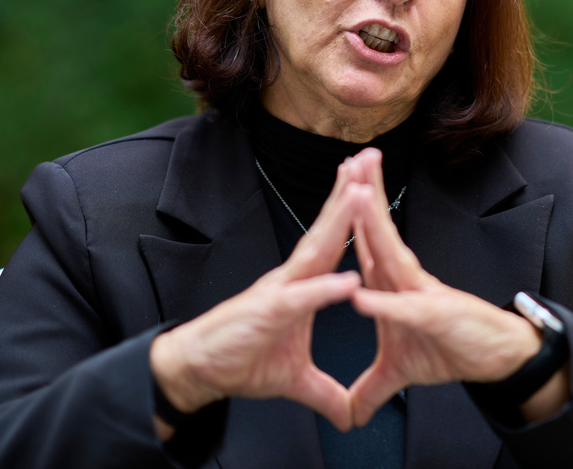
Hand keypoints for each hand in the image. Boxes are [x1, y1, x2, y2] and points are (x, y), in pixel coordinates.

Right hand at [150, 160, 368, 433]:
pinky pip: (300, 299)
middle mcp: (292, 278)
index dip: (354, 213)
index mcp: (302, 284)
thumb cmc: (243, 361)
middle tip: (370, 158)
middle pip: (328, 229)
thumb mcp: (296, 380)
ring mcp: (280, 292)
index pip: (334, 241)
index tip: (372, 182)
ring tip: (360, 192)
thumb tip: (348, 414)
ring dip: (338, 222)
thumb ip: (324, 391)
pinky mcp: (267, 314)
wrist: (201, 371)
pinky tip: (347, 279)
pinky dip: (324, 290)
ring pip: (314, 251)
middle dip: (350, 193)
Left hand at [344, 149, 543, 426]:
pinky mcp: (434, 318)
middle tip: (349, 159)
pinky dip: (383, 303)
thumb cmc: (448, 351)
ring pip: (391, 254)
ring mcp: (420, 294)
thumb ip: (371, 386)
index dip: (346, 213)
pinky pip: (404, 310)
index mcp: (392, 281)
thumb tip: (350, 411)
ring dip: (373, 225)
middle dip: (362, 194)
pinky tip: (360, 295)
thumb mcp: (398, 372)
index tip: (334, 182)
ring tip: (356, 194)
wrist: (494, 360)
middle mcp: (405, 278)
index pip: (365, 239)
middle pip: (378, 231)